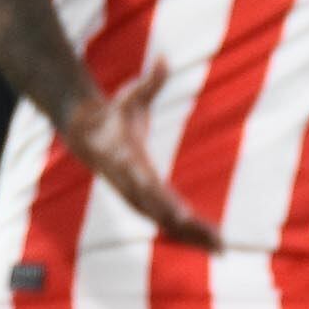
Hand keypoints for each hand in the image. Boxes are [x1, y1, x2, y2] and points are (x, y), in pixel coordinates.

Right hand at [59, 66, 217, 248]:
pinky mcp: (139, 200)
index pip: (150, 187)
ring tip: (222, 250)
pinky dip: (185, 234)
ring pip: (166, 223)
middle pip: (163, 213)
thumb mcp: (132, 95)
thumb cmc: (115, 112)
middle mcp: (133, 185)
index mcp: (131, 163)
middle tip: (220, 243)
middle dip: (191, 230)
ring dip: (193, 238)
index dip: (167, 203)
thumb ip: (152, 81)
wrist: (85, 131)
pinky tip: (207, 244)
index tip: (185, 217)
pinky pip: (165, 221)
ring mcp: (135, 195)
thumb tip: (164, 58)